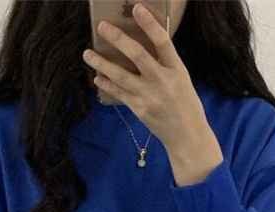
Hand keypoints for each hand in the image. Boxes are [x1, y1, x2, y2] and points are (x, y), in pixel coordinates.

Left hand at [82, 1, 222, 183]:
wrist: (187, 135)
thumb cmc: (186, 103)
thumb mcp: (182, 78)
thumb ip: (165, 63)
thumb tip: (145, 45)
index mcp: (176, 70)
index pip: (162, 42)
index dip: (149, 24)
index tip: (137, 8)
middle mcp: (162, 81)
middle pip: (137, 56)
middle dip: (118, 40)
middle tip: (102, 27)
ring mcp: (148, 96)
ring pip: (121, 76)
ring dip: (102, 64)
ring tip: (87, 53)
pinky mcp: (139, 109)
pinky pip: (119, 94)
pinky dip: (107, 85)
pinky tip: (97, 78)